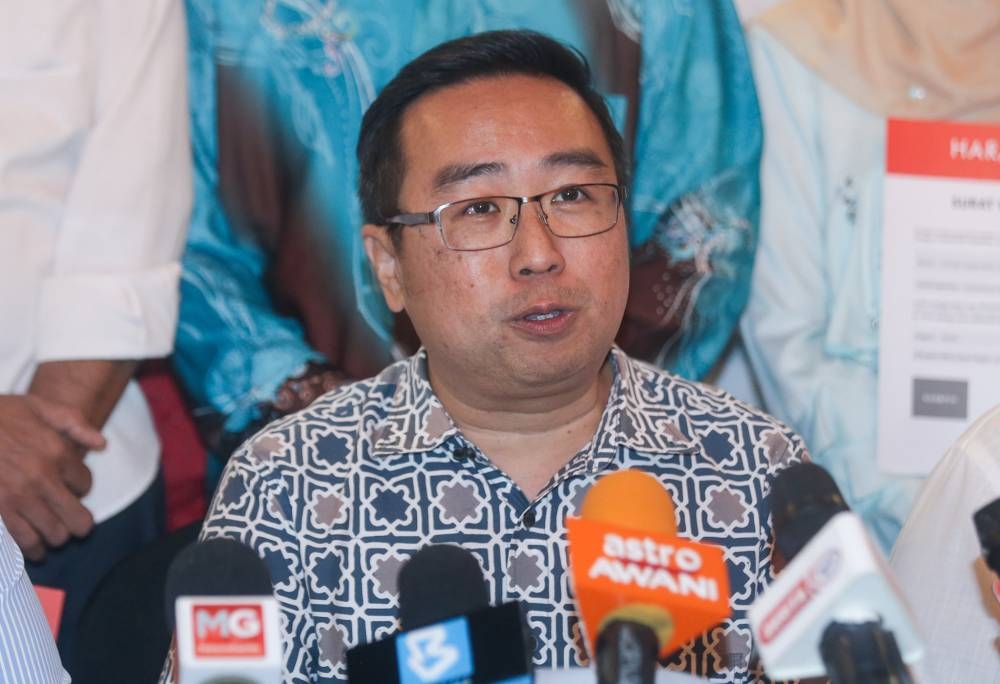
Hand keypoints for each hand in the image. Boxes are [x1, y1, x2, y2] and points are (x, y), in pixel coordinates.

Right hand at [0, 394, 105, 560]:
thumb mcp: (38, 406)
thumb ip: (74, 423)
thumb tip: (102, 445)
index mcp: (56, 452)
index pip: (85, 483)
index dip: (81, 487)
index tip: (73, 487)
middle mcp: (42, 478)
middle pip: (77, 517)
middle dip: (79, 523)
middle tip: (76, 525)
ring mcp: (19, 496)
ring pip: (54, 533)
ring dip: (58, 536)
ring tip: (55, 535)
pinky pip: (23, 540)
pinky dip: (33, 549)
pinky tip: (36, 551)